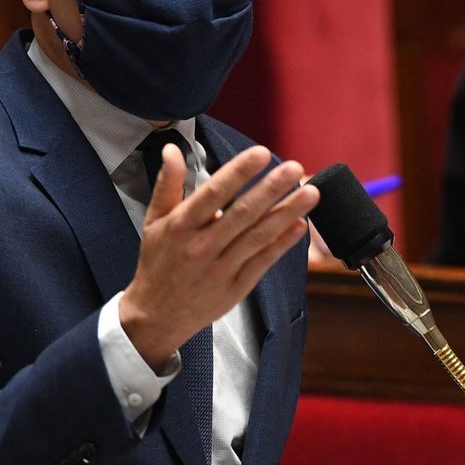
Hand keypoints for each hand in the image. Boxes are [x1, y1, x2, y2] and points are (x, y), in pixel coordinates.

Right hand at [119, 144, 317, 367]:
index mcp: (181, 226)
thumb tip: (172, 148)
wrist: (156, 316)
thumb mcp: (154, 221)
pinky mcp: (236, 287)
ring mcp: (221, 269)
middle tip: (295, 168)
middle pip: (242, 214)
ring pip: (258, 237)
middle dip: (271, 189)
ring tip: (310, 193)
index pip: (213, 193)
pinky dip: (282, 243)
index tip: (260, 153)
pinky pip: (263, 261)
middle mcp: (201, 246)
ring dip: (286, 213)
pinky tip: (300, 225)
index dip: (238, 172)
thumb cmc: (157, 263)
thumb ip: (168, 184)